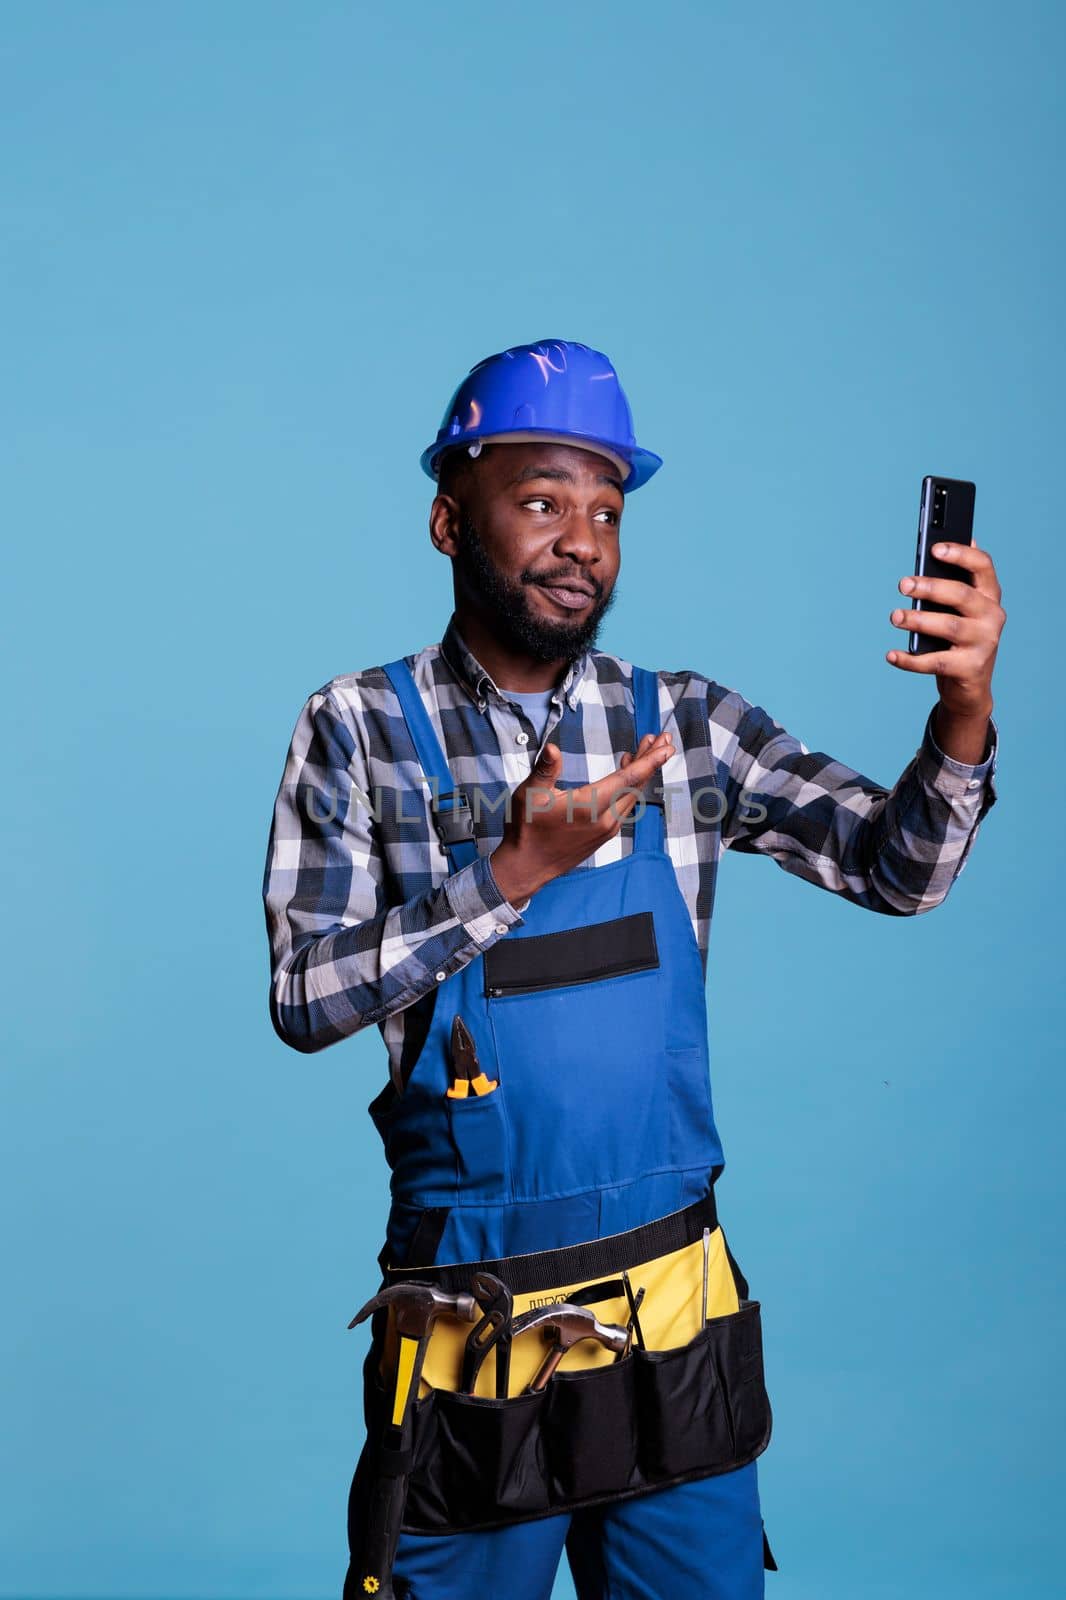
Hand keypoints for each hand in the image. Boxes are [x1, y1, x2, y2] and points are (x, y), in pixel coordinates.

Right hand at [490, 731, 674, 905]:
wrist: (527, 867)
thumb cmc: (527, 830)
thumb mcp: (530, 794)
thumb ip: (545, 769)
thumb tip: (552, 748)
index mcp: (590, 806)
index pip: (628, 778)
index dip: (649, 760)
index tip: (666, 746)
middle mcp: (605, 819)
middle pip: (636, 784)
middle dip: (651, 759)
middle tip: (664, 739)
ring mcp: (607, 829)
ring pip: (632, 795)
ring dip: (641, 772)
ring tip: (646, 749)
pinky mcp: (604, 834)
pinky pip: (625, 806)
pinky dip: (630, 786)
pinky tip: (625, 773)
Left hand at [886, 541, 1004, 760]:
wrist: (970, 688)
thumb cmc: (958, 640)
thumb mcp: (960, 611)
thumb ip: (953, 584)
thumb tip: (939, 552)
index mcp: (989, 595)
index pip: (982, 566)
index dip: (960, 555)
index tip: (934, 549)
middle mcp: (992, 616)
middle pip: (961, 595)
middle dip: (930, 587)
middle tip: (903, 584)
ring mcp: (985, 643)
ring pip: (949, 626)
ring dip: (918, 620)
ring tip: (894, 616)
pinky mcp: (970, 668)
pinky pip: (935, 662)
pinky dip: (910, 660)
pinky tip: (891, 655)